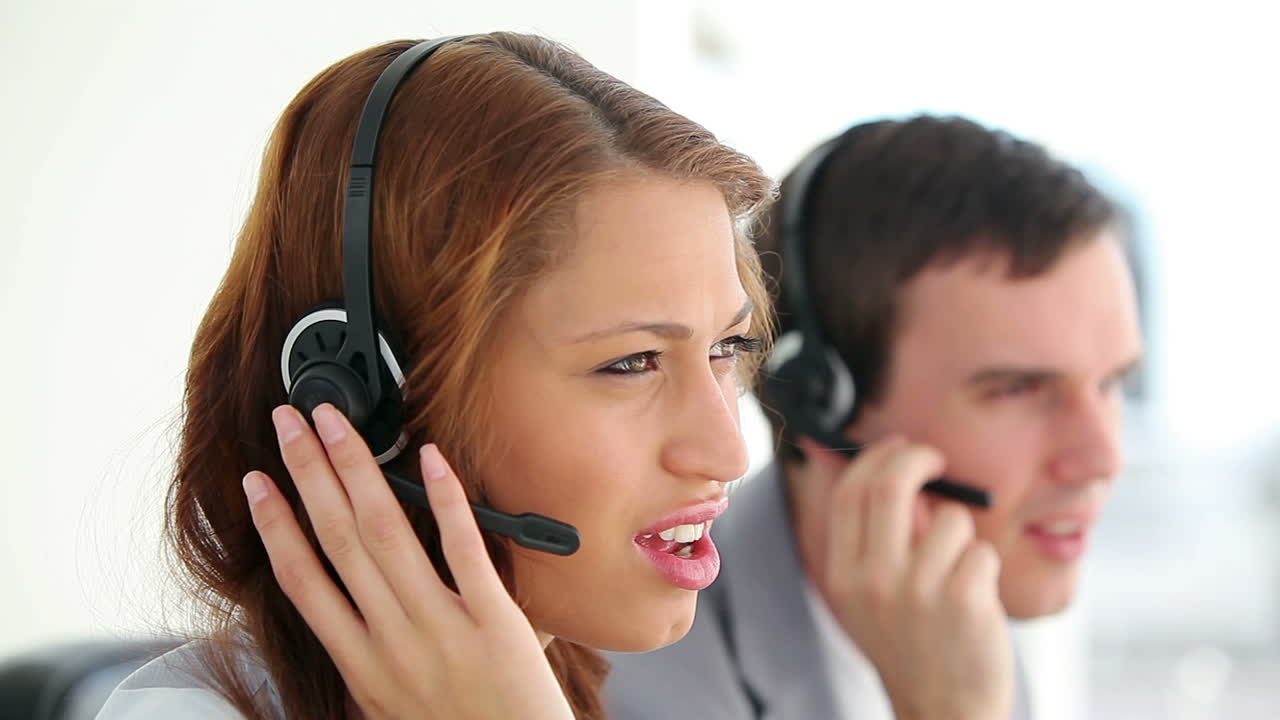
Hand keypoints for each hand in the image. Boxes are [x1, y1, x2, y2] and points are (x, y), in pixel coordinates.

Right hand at [243, 403, 572, 719]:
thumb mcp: (387, 702)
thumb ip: (366, 653)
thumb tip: (345, 607)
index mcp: (360, 662)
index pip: (302, 580)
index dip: (274, 525)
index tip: (255, 482)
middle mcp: (390, 640)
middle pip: (337, 538)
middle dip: (308, 472)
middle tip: (290, 421)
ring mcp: (440, 627)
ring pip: (384, 533)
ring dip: (355, 468)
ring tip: (335, 424)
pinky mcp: (493, 621)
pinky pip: (463, 550)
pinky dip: (443, 500)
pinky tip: (427, 457)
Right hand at [808, 437, 1012, 719]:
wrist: (944, 710)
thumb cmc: (913, 644)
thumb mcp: (869, 596)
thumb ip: (872, 538)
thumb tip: (890, 464)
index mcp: (844, 574)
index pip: (850, 490)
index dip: (877, 458)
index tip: (899, 448)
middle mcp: (873, 580)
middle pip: (889, 484)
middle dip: (919, 459)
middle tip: (938, 462)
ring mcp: (918, 590)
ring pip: (950, 519)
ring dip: (963, 537)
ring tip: (959, 574)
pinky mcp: (964, 598)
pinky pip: (981, 550)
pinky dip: (985, 567)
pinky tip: (976, 600)